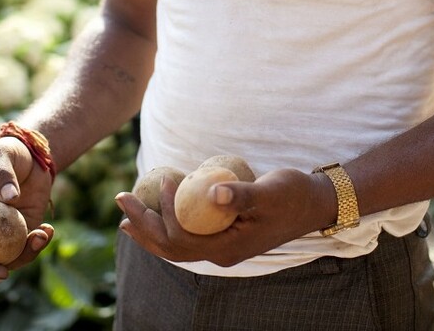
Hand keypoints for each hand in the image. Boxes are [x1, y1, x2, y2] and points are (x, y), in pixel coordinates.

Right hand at [0, 137, 55, 283]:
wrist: (32, 158)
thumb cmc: (7, 153)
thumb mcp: (0, 156)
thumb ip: (1, 174)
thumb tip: (10, 198)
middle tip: (1, 273)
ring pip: (1, 261)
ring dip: (20, 260)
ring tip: (40, 237)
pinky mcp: (21, 235)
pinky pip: (25, 250)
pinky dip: (37, 245)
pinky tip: (48, 230)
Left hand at [115, 168, 334, 267]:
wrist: (312, 203)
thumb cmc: (292, 195)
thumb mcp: (268, 192)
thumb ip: (241, 194)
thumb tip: (213, 193)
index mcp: (228, 249)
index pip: (182, 239)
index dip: (166, 213)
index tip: (165, 180)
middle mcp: (221, 254)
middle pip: (171, 247)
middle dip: (143, 224)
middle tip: (120, 199)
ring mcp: (222, 247)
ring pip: (175, 246)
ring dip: (149, 229)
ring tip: (126, 216)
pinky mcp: (223, 236)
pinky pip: (187, 237)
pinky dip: (167, 227)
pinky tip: (156, 214)